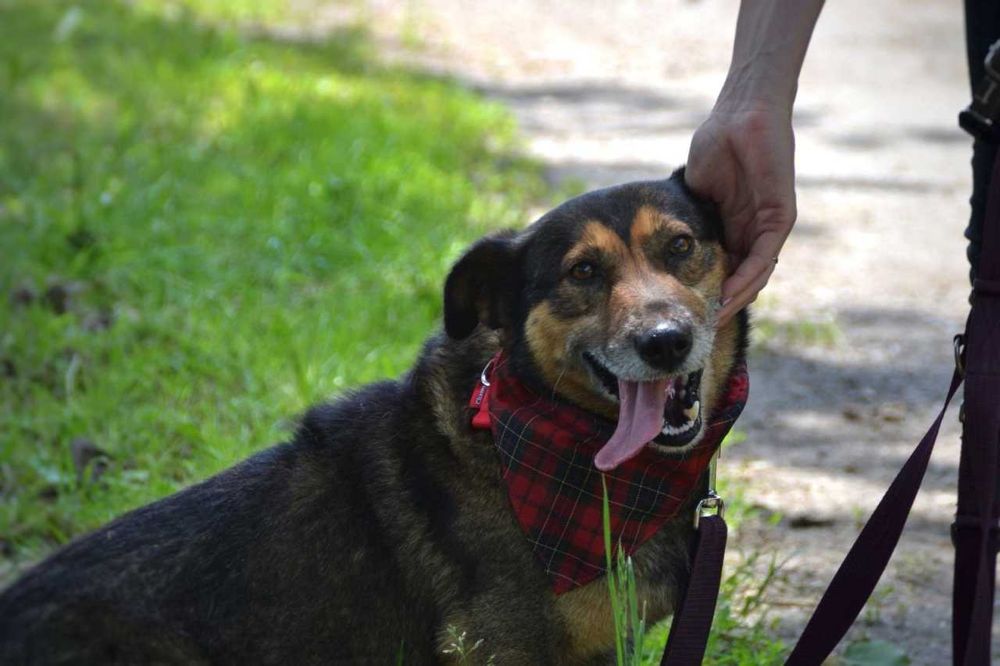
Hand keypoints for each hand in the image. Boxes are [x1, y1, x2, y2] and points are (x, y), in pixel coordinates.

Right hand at [685, 103, 796, 326]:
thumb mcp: (695, 191)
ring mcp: (769, 226)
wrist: (740, 115)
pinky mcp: (781, 217)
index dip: (706, 290)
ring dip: (735, 299)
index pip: (723, 268)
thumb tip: (660, 244)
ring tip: (713, 319)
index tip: (686, 311)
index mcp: (733, 226)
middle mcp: (754, 231)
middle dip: (721, 304)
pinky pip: (764, 257)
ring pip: (755, 275)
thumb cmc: (716, 144)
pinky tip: (729, 295)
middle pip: (741, 278)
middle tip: (699, 327)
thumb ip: (687, 219)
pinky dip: (747, 278)